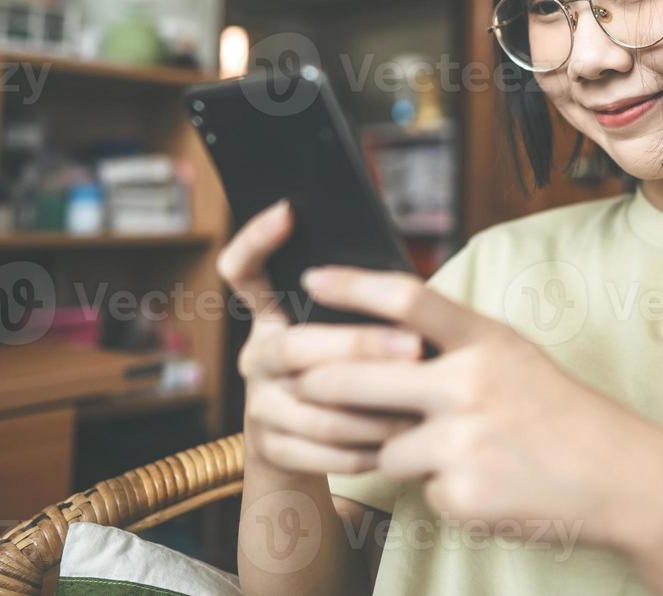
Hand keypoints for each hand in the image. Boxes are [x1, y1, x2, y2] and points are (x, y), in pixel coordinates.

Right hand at [218, 202, 426, 473]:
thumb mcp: (348, 334)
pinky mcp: (269, 448)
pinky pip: (317, 453)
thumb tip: (415, 288)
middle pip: (296, 346)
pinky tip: (398, 445)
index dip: (257, 239)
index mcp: (274, 317)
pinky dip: (361, 450)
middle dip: (359, 346)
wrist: (307, 450)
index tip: (288, 211)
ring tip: (418, 405)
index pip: (243, 270)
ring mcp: (257, 404)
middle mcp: (257, 356)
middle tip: (414, 346)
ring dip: (370, 409)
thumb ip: (362, 310)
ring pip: (312, 407)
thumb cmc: (352, 374)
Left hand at [292, 267, 662, 552]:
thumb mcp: (514, 357)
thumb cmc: (561, 412)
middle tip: (299, 384)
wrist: (618, 475)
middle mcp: (469, 382)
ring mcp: (462, 440)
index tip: (312, 280)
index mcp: (485, 339)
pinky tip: (483, 481)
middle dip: (318, 383)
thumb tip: (384, 346)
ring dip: (397, 452)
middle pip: (359, 375)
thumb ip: (456, 347)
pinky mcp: (460, 494)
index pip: (406, 299)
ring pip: (383, 446)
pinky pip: (419, 491)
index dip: (351, 286)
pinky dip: (439, 489)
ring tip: (455, 450)